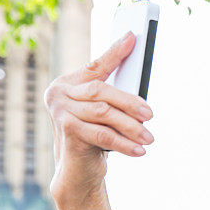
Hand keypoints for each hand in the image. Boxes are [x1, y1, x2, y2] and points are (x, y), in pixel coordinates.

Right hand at [44, 32, 153, 203]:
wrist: (77, 170)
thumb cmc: (95, 137)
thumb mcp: (104, 113)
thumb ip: (114, 96)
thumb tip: (139, 79)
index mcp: (68, 83)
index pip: (96, 65)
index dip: (114, 52)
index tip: (132, 38)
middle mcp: (59, 94)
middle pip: (101, 90)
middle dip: (129, 102)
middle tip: (150, 115)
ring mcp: (60, 112)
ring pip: (104, 113)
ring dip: (131, 126)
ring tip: (149, 138)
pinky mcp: (66, 131)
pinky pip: (102, 134)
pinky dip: (124, 143)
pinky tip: (139, 150)